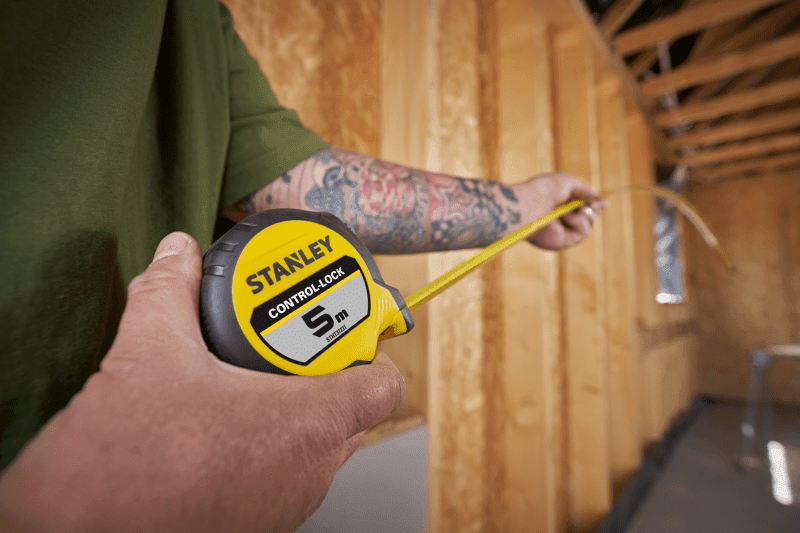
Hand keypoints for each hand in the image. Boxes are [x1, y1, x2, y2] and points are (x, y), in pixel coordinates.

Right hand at [0, 233, 404, 532]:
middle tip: (289, 346)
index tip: (345, 330)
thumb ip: (170, 293)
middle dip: (325, 374)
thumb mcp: (148, 354)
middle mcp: (310, 471)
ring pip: (319, 446)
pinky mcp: (259, 523)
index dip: (370, 350)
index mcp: (306, 424)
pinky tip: (224, 424)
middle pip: (352, 412)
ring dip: (296, 411)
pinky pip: (286, 474)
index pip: (383, 385)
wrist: (79, 532)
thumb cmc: (124, 463)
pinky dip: (270, 445)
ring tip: (253, 380)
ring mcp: (287, 504)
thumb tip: (177, 255)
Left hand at [513, 172, 606, 249]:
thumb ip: (585, 190)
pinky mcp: (563, 241)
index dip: (594, 204)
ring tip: (567, 209)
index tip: (603, 201)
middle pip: (590, 216)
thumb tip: (600, 199)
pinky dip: (579, 221)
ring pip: (590, 223)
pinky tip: (565, 216)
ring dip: (585, 213)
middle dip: (592, 207)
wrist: (528, 204)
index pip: (582, 206)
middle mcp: (561, 218)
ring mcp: (563, 231)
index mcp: (560, 204)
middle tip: (584, 203)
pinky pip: (584, 231)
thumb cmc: (544, 190)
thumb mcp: (568, 182)